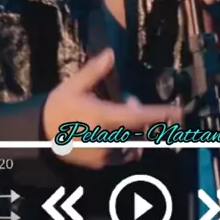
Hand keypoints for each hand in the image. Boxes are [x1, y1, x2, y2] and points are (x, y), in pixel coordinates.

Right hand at [42, 48, 182, 169]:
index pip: (138, 116)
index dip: (160, 114)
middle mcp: (107, 139)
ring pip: (135, 145)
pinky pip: (125, 156)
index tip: (178, 111)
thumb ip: (94, 71)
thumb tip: (111, 54)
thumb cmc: (59, 106)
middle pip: (140, 131)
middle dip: (142, 115)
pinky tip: (114, 133)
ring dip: (136, 132)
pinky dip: (127, 145)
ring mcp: (105, 155)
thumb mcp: (74, 85)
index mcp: (102, 117)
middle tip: (127, 100)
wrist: (40, 135)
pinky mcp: (101, 164)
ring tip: (118, 118)